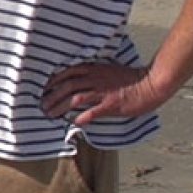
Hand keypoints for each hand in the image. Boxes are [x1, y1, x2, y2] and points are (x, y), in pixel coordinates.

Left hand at [42, 62, 168, 125]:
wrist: (150, 84)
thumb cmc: (129, 78)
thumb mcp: (107, 70)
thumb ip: (92, 74)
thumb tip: (77, 82)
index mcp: (94, 70)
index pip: (68, 72)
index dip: (53, 80)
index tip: (42, 87)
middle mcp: (95, 79)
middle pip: (68, 86)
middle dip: (52, 95)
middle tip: (42, 105)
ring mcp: (103, 91)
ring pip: (76, 98)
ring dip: (61, 106)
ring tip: (51, 114)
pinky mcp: (111, 104)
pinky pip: (93, 111)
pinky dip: (82, 117)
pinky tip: (74, 123)